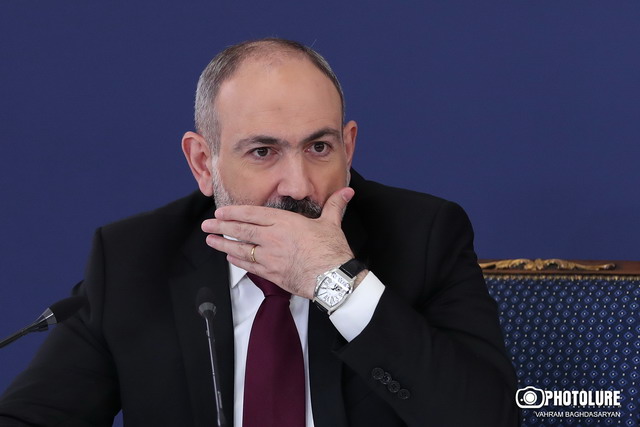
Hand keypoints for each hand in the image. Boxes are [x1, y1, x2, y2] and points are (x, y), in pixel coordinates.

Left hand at [201, 187, 354, 298]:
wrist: (333, 278)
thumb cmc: (332, 250)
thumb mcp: (332, 223)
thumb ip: (334, 205)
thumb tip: (347, 191)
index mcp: (285, 222)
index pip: (254, 214)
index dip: (235, 213)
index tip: (221, 212)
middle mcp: (274, 238)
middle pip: (242, 231)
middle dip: (221, 227)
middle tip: (207, 225)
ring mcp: (271, 257)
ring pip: (242, 249)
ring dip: (223, 244)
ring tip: (210, 240)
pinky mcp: (273, 274)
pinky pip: (250, 266)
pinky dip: (238, 260)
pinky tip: (230, 257)